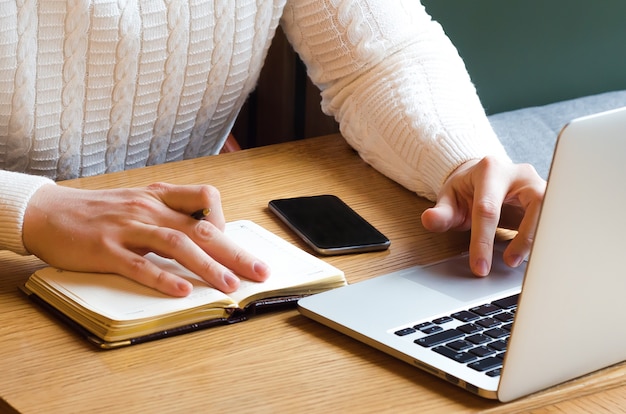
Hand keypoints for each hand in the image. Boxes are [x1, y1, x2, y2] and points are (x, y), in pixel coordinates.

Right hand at [23, 182, 269, 296]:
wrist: (48, 212)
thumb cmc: (98, 212)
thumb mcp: (139, 203)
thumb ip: (169, 214)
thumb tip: (204, 234)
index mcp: (158, 196)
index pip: (205, 198)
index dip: (225, 220)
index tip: (234, 244)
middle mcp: (148, 209)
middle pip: (200, 228)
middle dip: (234, 252)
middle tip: (258, 271)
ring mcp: (128, 228)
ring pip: (176, 245)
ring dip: (207, 266)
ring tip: (228, 286)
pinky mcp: (106, 250)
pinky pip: (139, 264)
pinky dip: (163, 278)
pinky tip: (182, 291)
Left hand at [420, 156, 545, 275]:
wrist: (484, 177)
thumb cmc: (467, 188)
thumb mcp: (449, 198)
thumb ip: (441, 212)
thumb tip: (429, 220)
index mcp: (491, 170)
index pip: (488, 209)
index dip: (483, 241)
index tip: (480, 267)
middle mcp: (520, 174)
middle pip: (536, 201)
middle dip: (526, 235)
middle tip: (509, 262)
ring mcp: (538, 184)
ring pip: (553, 209)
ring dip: (540, 238)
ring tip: (522, 261)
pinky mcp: (549, 199)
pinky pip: (554, 219)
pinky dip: (545, 239)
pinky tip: (535, 255)